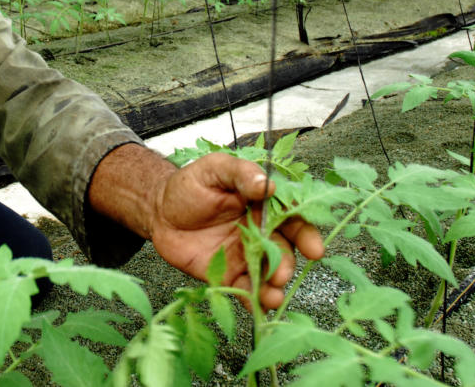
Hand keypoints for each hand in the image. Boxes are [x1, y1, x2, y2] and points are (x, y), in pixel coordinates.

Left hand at [148, 152, 323, 310]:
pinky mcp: (227, 275)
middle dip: (286, 264)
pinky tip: (259, 305)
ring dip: (273, 286)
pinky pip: (244, 290)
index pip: (292, 219)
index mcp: (264, 206)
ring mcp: (245, 256)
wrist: (160, 210)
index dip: (306, 234)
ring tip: (273, 295)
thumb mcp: (215, 168)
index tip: (314, 248)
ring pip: (266, 274)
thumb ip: (240, 173)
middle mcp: (260, 233)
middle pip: (283, 250)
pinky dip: (254, 300)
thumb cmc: (190, 185)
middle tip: (282, 273)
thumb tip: (267, 185)